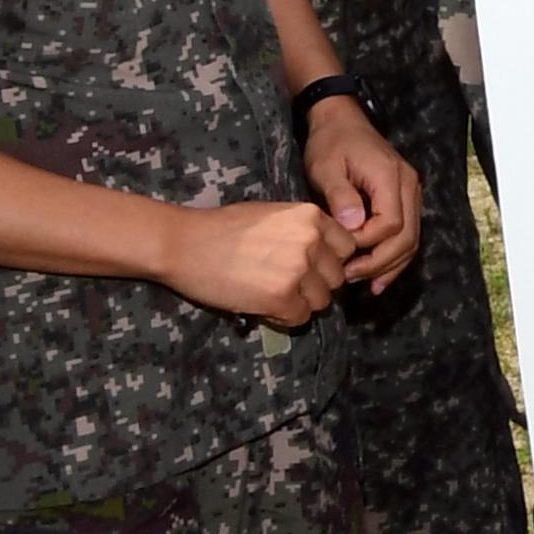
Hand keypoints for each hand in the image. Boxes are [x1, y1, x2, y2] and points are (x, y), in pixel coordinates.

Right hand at [162, 201, 354, 326]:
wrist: (185, 243)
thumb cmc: (225, 227)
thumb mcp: (276, 215)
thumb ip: (305, 231)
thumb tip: (326, 254)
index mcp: (313, 217)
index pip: (347, 247)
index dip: (330, 260)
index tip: (312, 266)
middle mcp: (312, 241)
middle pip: (338, 276)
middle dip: (317, 284)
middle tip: (289, 285)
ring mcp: (298, 269)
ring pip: (323, 300)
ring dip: (303, 303)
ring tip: (276, 296)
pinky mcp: (281, 296)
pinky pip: (301, 317)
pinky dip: (286, 318)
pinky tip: (267, 308)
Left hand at [301, 102, 422, 292]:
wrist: (341, 120)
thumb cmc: (331, 143)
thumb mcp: (327, 167)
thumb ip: (341, 197)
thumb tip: (353, 228)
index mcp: (390, 178)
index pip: (390, 223)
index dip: (367, 243)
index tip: (341, 250)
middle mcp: (409, 187)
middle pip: (408, 236)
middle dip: (381, 263)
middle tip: (351, 278)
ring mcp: (411, 193)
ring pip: (412, 238)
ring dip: (391, 265)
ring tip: (368, 285)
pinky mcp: (404, 198)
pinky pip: (407, 232)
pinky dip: (395, 255)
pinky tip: (379, 275)